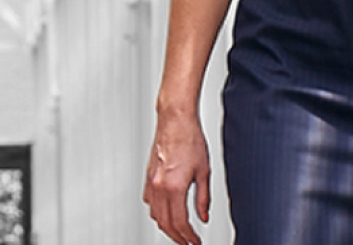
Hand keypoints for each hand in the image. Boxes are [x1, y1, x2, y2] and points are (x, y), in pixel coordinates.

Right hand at [143, 113, 210, 244]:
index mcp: (175, 186)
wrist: (175, 120)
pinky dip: (156, 211)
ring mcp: (151, 180)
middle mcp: (160, 185)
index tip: (196, 241)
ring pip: (154, 214)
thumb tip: (203, 215)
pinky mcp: (148, 174)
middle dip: (177, 236)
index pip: (181, 222)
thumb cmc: (190, 139)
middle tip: (188, 241)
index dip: (189, 237)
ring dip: (166, 226)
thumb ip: (203, 198)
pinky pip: (148, 200)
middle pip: (165, 223)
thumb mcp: (204, 171)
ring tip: (178, 230)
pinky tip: (164, 211)